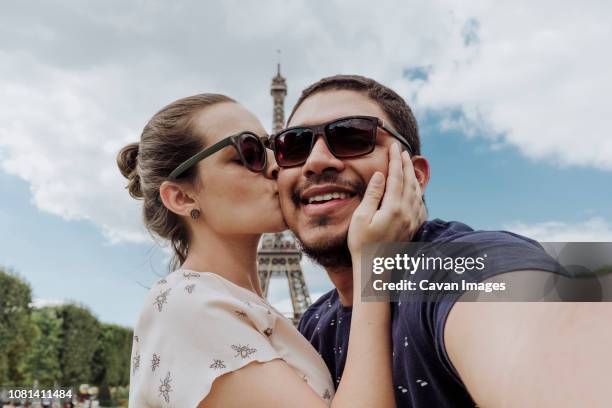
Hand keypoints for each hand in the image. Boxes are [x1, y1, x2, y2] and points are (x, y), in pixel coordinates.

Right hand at [347, 143, 425, 257]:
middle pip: (409, 182)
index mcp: (393, 208)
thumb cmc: (361, 244)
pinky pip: (420, 205)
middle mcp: (407, 213)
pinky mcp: (413, 228)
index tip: (393, 147)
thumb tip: (380, 175)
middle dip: (405, 164)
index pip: (396, 177)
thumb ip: (372, 194)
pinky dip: (418, 192)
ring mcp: (412, 221)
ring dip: (412, 176)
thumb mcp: (361, 218)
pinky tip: (414, 190)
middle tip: (401, 150)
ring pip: (417, 192)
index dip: (395, 160)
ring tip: (408, 164)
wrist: (374, 270)